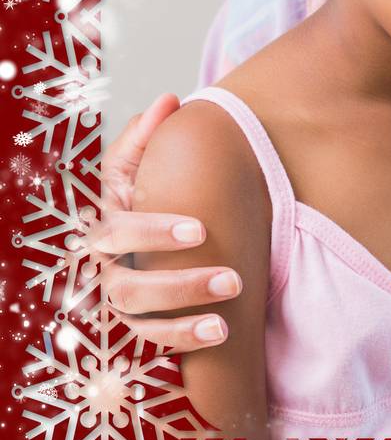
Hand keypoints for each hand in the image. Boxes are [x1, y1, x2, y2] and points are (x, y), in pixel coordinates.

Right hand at [75, 94, 240, 349]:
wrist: (165, 224)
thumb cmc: (155, 189)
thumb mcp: (146, 163)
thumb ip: (151, 135)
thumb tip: (168, 100)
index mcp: (110, 223)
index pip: (120, 231)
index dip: (155, 231)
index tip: (201, 230)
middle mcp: (108, 266)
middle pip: (128, 286)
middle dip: (180, 284)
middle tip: (232, 279)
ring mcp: (121, 297)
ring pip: (139, 318)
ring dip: (183, 319)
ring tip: (226, 319)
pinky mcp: (138, 321)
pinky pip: (152, 338)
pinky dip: (184, 338)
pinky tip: (223, 332)